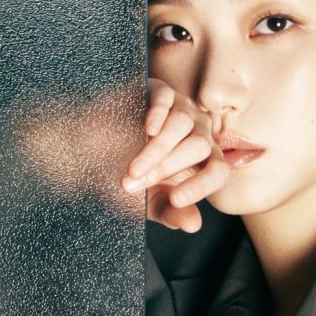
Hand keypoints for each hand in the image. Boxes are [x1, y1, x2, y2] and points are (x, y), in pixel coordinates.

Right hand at [121, 79, 228, 231]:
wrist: (97, 151)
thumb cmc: (131, 177)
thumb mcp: (150, 202)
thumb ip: (172, 213)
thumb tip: (194, 225)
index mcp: (203, 161)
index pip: (218, 171)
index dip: (202, 186)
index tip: (176, 200)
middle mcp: (199, 132)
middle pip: (199, 146)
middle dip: (166, 168)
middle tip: (135, 184)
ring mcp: (182, 108)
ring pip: (182, 123)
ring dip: (157, 149)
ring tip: (134, 168)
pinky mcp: (161, 91)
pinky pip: (166, 99)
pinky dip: (158, 114)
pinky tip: (147, 130)